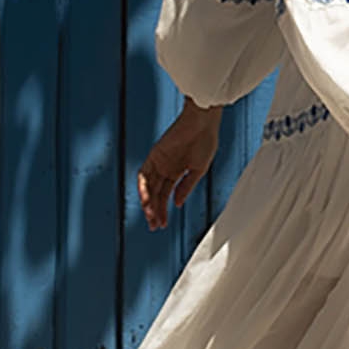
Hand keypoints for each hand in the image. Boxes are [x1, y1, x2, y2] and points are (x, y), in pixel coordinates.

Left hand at [137, 100, 220, 230]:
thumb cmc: (205, 142)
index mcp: (178, 172)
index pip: (167, 195)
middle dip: (154, 211)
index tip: (163, 224)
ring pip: (148, 187)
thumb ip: (186, 186)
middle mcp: (166, 168)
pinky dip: (143, 188)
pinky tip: (147, 201)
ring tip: (151, 217)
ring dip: (148, 203)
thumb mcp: (199, 170)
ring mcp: (159, 162)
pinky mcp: (154, 155)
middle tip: (154, 226)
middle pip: (156, 194)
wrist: (203, 122)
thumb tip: (177, 203)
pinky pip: (143, 174)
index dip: (164, 210)